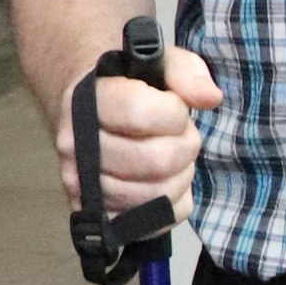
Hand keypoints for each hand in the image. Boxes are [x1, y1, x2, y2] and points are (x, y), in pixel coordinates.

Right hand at [55, 45, 219, 214]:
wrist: (88, 107)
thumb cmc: (129, 84)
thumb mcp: (159, 62)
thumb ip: (186, 72)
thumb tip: (210, 98)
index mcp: (87, 100)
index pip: (140, 113)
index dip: (174, 112)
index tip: (174, 105)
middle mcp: (75, 146)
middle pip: (156, 160)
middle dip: (185, 145)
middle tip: (180, 133)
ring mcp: (82, 185)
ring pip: (157, 194)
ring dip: (180, 175)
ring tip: (172, 155)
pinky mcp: (98, 214)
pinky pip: (154, 222)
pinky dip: (174, 202)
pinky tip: (167, 180)